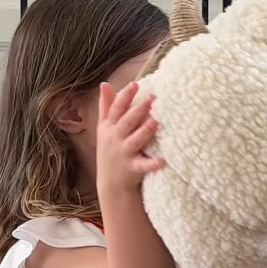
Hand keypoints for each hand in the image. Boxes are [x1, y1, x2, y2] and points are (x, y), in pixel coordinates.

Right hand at [96, 81, 165, 204]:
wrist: (110, 183)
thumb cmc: (110, 151)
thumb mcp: (104, 128)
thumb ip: (106, 106)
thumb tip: (104, 84)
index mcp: (109, 127)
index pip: (116, 109)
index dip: (125, 96)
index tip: (135, 84)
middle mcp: (115, 139)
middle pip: (127, 121)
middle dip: (138, 109)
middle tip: (152, 97)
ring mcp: (123, 153)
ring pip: (134, 140)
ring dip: (144, 131)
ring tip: (155, 121)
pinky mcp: (132, 168)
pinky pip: (143, 165)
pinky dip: (152, 164)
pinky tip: (162, 161)